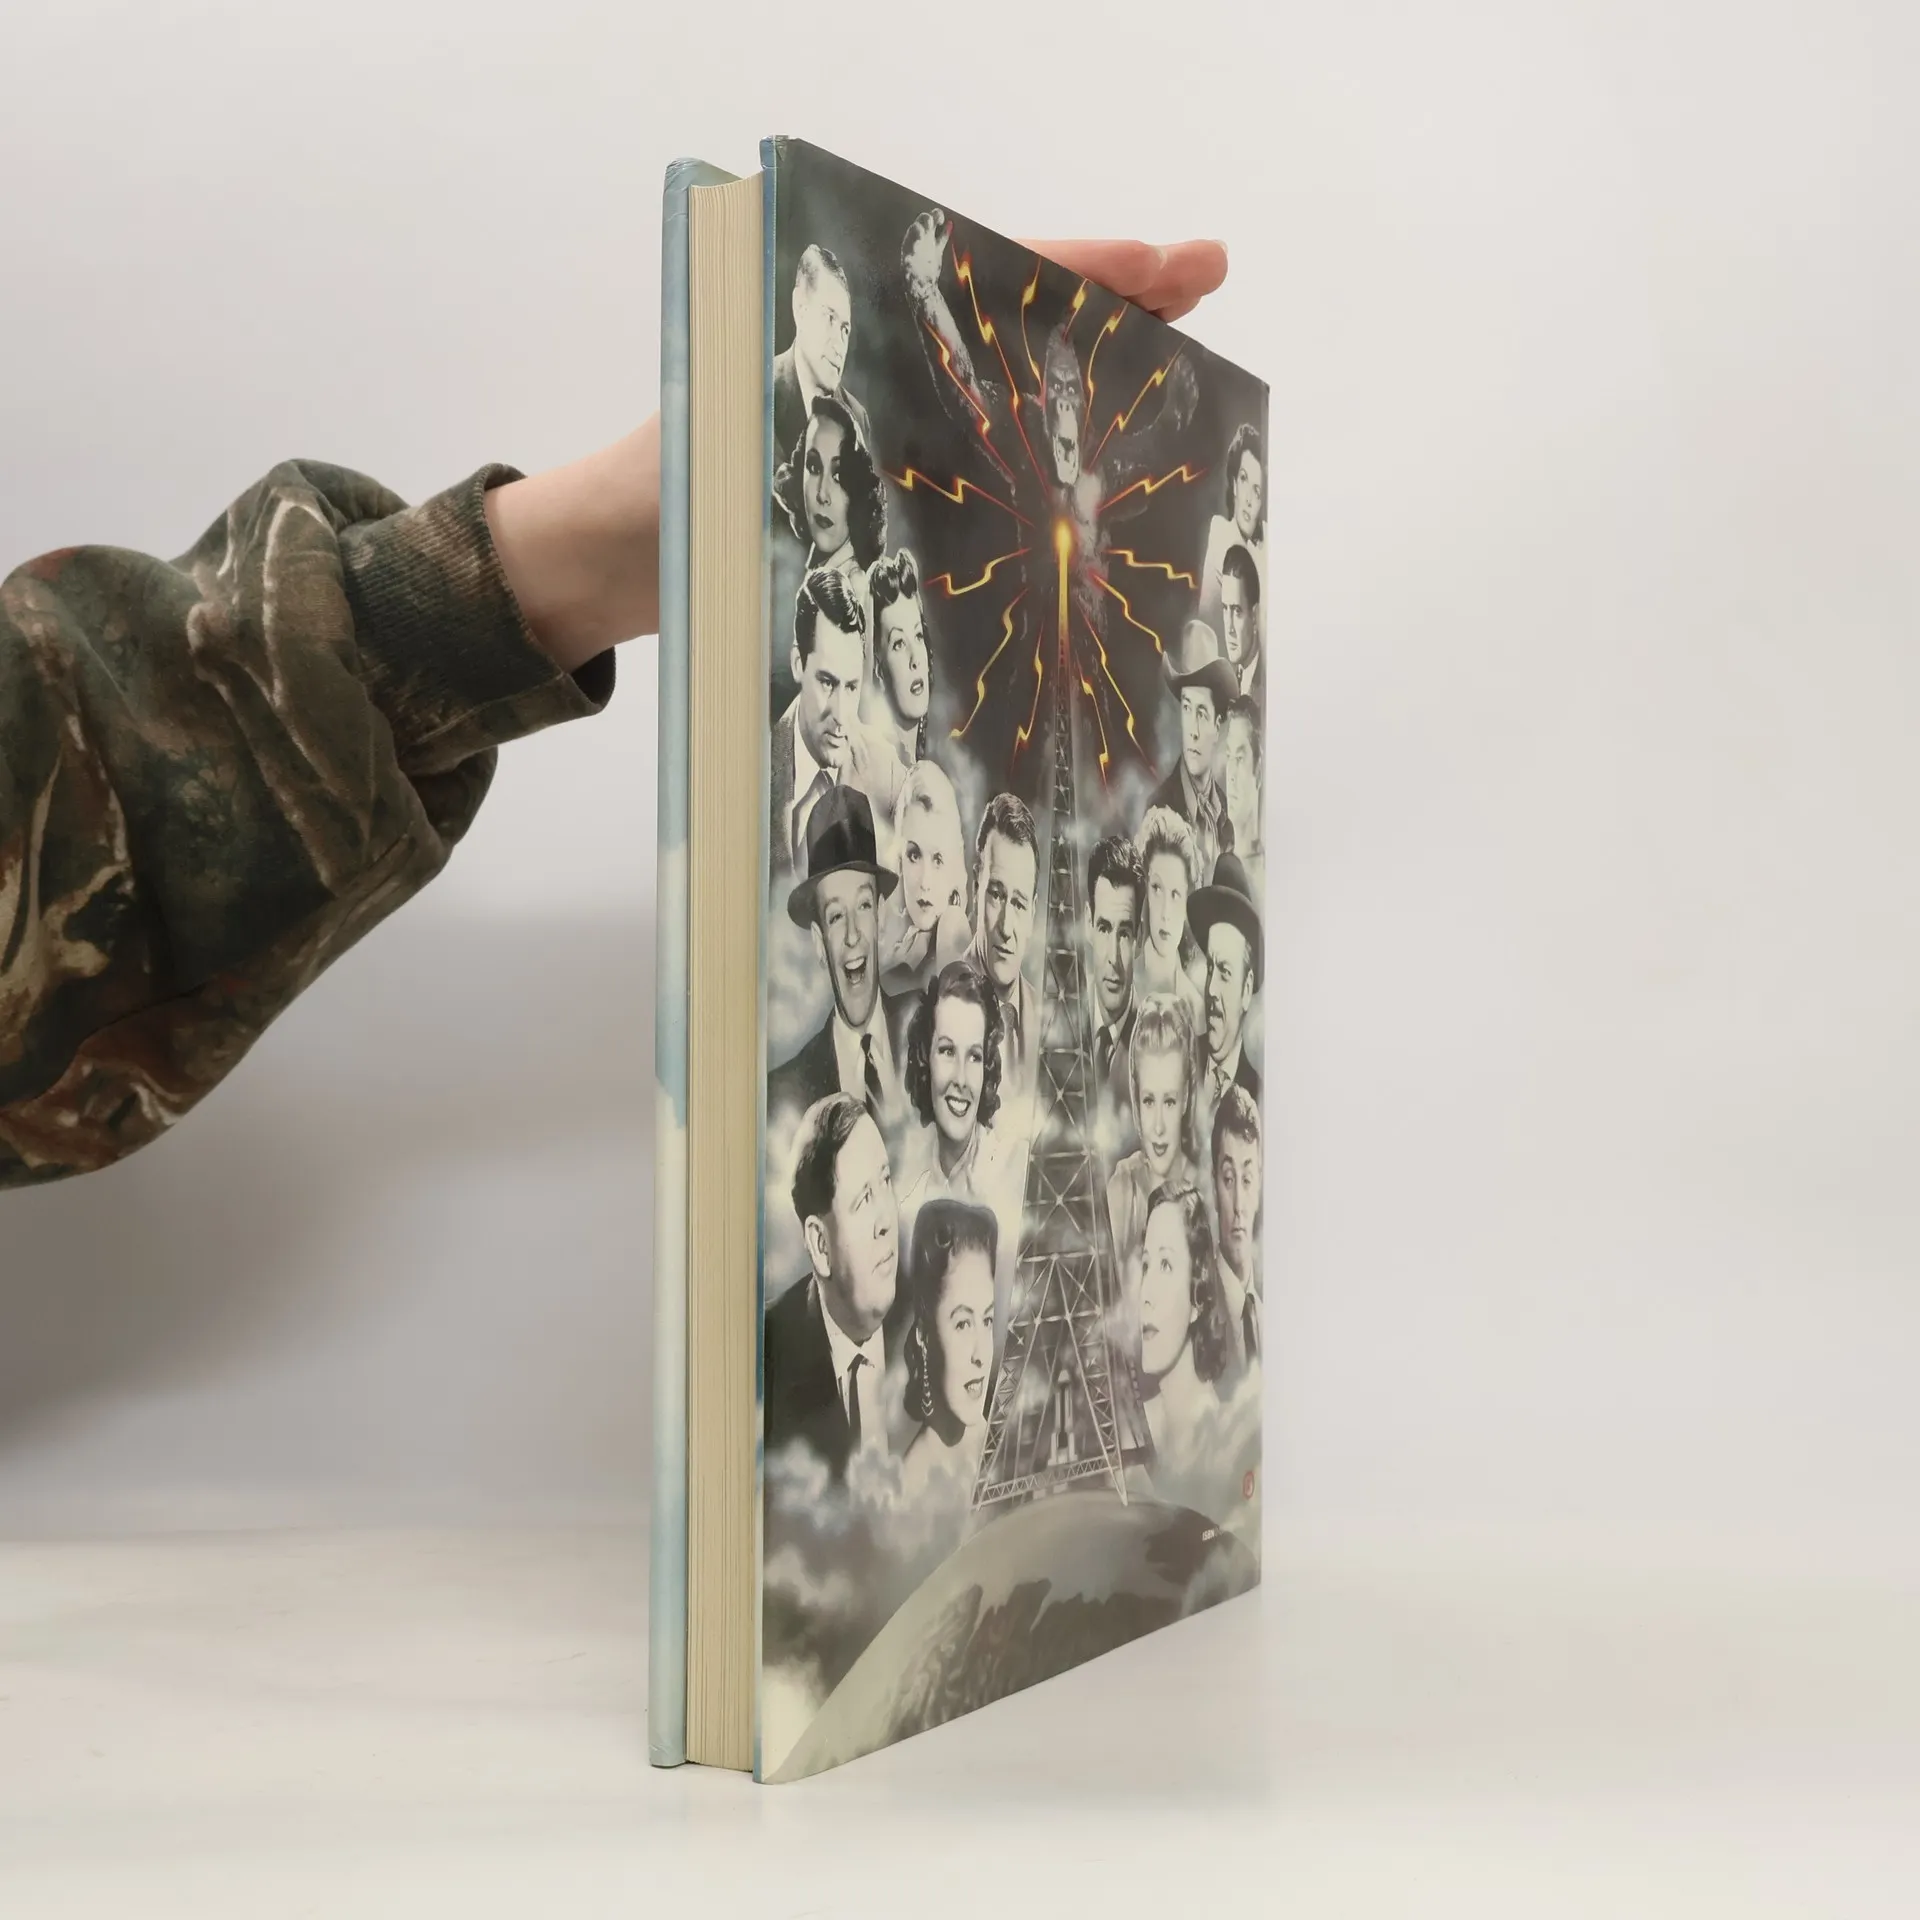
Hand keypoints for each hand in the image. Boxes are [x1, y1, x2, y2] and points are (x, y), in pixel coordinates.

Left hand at [491, 235, 1228, 667]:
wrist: (591, 569)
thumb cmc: (650, 503)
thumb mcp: (740, 448)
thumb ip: (819, 432)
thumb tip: (922, 438)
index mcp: (849, 335)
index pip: (988, 282)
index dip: (1089, 275)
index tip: (1177, 267)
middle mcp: (876, 376)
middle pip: (1013, 324)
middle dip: (1113, 304)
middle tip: (1208, 282)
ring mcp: (880, 436)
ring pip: (1007, 395)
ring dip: (1091, 380)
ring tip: (1183, 371)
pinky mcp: (874, 496)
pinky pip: (976, 473)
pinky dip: (1040, 464)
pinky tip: (1098, 481)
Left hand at [902, 208, 948, 294]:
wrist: (923, 289)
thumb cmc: (914, 283)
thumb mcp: (911, 274)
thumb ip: (911, 267)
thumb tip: (908, 263)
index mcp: (910, 244)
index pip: (913, 230)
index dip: (918, 229)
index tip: (924, 232)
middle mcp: (918, 241)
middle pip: (921, 223)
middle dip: (926, 220)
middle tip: (933, 222)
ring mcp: (927, 244)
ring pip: (932, 225)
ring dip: (936, 218)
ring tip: (941, 219)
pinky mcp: (936, 250)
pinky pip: (941, 238)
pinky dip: (945, 231)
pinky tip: (950, 224)